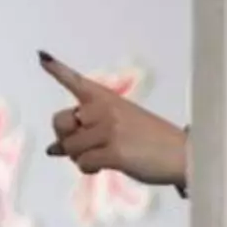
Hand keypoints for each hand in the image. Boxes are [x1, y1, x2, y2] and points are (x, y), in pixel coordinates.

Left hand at [38, 51, 189, 187]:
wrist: (184, 154)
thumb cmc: (152, 142)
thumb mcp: (120, 128)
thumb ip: (86, 135)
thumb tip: (52, 150)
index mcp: (108, 99)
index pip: (78, 82)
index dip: (57, 69)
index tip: (42, 57)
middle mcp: (105, 110)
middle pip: (61, 121)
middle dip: (66, 138)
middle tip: (85, 147)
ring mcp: (109, 129)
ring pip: (70, 147)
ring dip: (80, 158)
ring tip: (102, 158)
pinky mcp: (114, 151)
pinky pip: (83, 162)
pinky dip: (89, 168)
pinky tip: (103, 167)